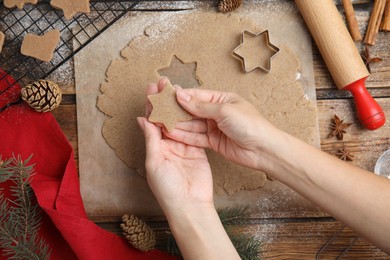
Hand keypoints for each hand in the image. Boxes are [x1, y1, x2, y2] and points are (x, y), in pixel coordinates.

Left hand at [137, 79, 213, 215]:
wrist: (190, 204)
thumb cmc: (167, 188)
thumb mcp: (154, 162)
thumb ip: (151, 139)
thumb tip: (142, 118)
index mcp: (154, 147)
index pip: (151, 121)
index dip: (151, 104)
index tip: (152, 88)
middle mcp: (167, 144)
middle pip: (165, 117)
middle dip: (164, 100)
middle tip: (164, 82)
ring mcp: (183, 146)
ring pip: (180, 121)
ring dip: (178, 105)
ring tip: (178, 88)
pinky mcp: (197, 149)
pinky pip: (194, 130)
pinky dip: (192, 118)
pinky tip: (191, 105)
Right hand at [165, 88, 281, 172]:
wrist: (263, 149)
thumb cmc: (250, 124)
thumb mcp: (224, 111)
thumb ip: (200, 106)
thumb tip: (181, 95)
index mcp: (222, 99)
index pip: (197, 96)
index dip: (181, 96)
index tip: (164, 95)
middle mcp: (217, 112)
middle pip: (192, 110)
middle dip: (176, 111)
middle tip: (158, 110)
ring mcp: (215, 128)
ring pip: (192, 125)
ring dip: (177, 124)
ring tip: (160, 122)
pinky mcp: (213, 142)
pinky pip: (196, 138)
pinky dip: (184, 136)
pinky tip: (171, 134)